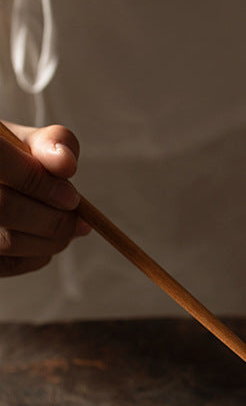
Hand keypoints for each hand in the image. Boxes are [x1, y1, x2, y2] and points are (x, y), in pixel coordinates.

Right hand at [0, 121, 89, 276]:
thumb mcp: (24, 140)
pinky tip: (45, 240)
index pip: (1, 163)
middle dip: (54, 218)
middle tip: (78, 219)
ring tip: (67, 228)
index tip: (73, 197)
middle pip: (5, 207)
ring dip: (52, 240)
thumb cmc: (6, 155)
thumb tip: (66, 163)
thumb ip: (51, 144)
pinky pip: (9, 265)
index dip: (42, 184)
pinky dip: (38, 256)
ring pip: (9, 242)